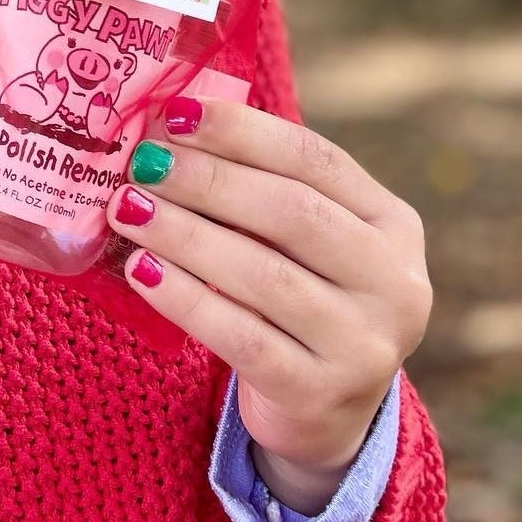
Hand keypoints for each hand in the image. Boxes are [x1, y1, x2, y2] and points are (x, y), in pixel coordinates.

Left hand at [107, 98, 430, 513]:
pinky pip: (242, 337)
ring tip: (128, 209)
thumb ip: (258, 185)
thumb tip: (169, 127)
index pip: (316, 159)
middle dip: (208, 181)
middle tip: (143, 163)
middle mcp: (393, 282)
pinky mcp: (320, 394)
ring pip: (265, 276)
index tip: (176, 113)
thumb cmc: (299, 294)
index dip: (243, 131)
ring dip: (186, 235)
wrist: (323, 409)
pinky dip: (186, 299)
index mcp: (392, 223)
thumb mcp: (303, 239)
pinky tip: (141, 270)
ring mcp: (363, 344)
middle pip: (292, 213)